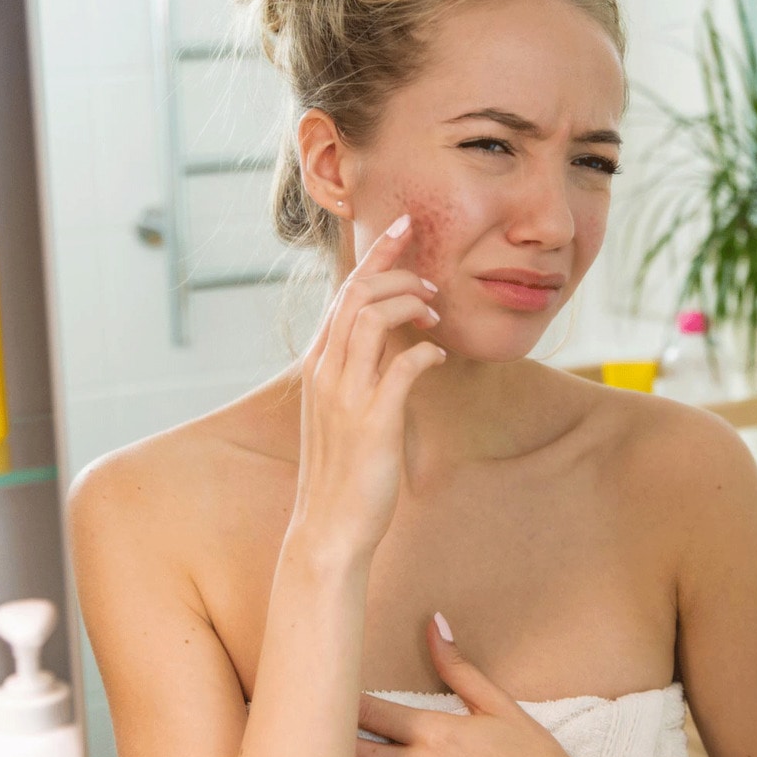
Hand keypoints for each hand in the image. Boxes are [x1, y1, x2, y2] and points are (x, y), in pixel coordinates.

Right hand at [291, 213, 446, 561]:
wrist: (328, 529)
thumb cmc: (344, 469)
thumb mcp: (348, 408)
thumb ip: (366, 369)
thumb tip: (400, 339)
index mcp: (319, 365)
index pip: (344, 292)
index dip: (375, 255)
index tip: (403, 227)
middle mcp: (326, 373)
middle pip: (356, 293)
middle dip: (396, 269)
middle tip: (430, 277)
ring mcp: (346, 396)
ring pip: (371, 318)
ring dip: (409, 303)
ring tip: (434, 311)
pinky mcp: (372, 422)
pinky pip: (402, 368)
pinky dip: (424, 353)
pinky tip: (438, 357)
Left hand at [355, 615, 601, 756]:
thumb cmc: (528, 756)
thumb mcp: (496, 706)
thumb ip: (457, 668)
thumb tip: (435, 623)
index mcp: (434, 734)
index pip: (368, 711)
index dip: (344, 699)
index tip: (332, 687)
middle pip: (351, 751)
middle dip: (333, 735)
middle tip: (323, 721)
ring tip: (334, 753)